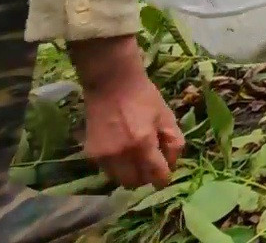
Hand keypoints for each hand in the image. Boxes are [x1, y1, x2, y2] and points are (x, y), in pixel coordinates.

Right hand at [71, 37, 183, 188]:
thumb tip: (172, 164)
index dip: (164, 178)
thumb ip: (174, 142)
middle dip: (146, 177)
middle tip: (150, 165)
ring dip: (130, 175)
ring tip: (136, 159)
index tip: (165, 175)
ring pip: (119, 180)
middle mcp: (122, 154)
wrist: (111, 83)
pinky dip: (117, 168)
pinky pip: (107, 171)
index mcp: (144, 143)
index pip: (156, 175)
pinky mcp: (91, 153)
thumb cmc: (144, 97)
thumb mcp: (167, 116)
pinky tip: (122, 152)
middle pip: (136, 182)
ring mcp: (104, 155)